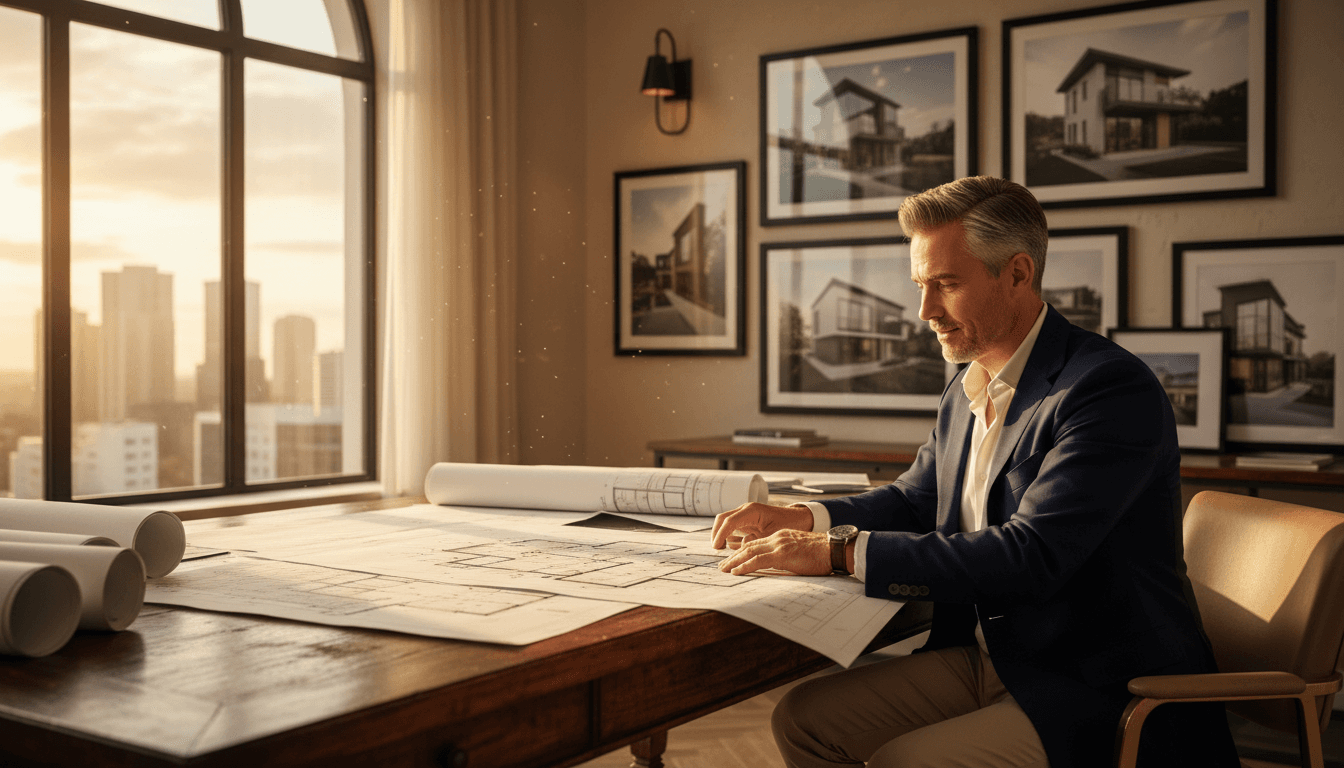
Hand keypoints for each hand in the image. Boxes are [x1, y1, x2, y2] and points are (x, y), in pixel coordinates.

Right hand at [710, 502, 812, 550]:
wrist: (799, 518)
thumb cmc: (788, 525)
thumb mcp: (773, 534)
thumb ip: (756, 540)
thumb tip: (741, 547)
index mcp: (752, 511)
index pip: (729, 521)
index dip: (721, 534)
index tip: (717, 547)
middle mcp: (746, 511)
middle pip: (723, 519)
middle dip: (716, 533)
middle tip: (716, 549)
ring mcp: (745, 516)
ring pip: (726, 523)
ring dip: (721, 535)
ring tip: (721, 550)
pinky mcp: (747, 522)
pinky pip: (733, 529)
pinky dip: (729, 537)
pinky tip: (730, 548)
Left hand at [716, 529, 831, 575]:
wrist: (836, 549)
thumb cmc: (823, 554)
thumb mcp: (800, 553)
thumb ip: (787, 557)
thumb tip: (779, 568)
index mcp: (781, 537)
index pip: (756, 543)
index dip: (742, 551)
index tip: (733, 560)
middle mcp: (777, 538)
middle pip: (749, 546)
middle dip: (734, 556)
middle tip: (722, 565)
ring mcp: (779, 544)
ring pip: (750, 552)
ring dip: (734, 561)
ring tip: (724, 569)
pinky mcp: (782, 554)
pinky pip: (758, 560)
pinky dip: (745, 566)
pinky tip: (736, 571)